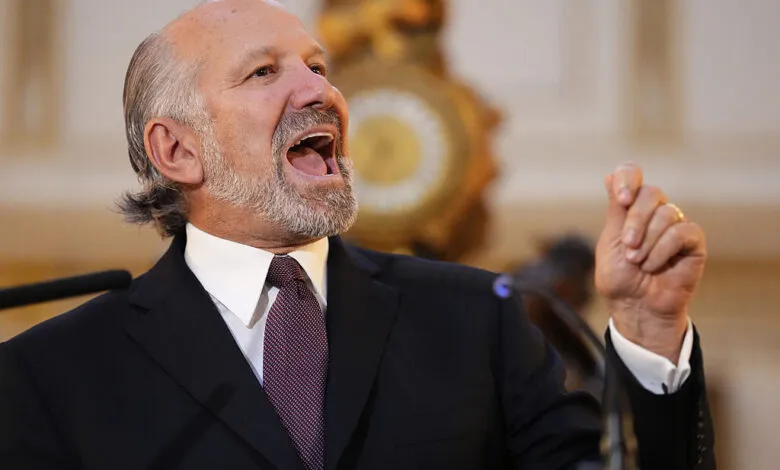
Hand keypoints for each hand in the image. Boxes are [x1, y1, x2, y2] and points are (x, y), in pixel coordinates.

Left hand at [595, 162, 706, 361]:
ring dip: (647, 242)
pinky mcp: (692, 243)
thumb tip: (609, 175)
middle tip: (628, 247)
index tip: (622, 199)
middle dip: (635, 221)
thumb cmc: (620, 278)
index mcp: (630, 208)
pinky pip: (683, 232)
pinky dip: (664, 250)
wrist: (635, 307)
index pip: (631, 173)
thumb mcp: (610, 241)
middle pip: (651, 192)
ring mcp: (675, 225)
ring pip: (666, 213)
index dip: (628, 178)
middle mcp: (654, 212)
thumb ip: (616, 210)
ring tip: (638, 263)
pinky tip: (654, 266)